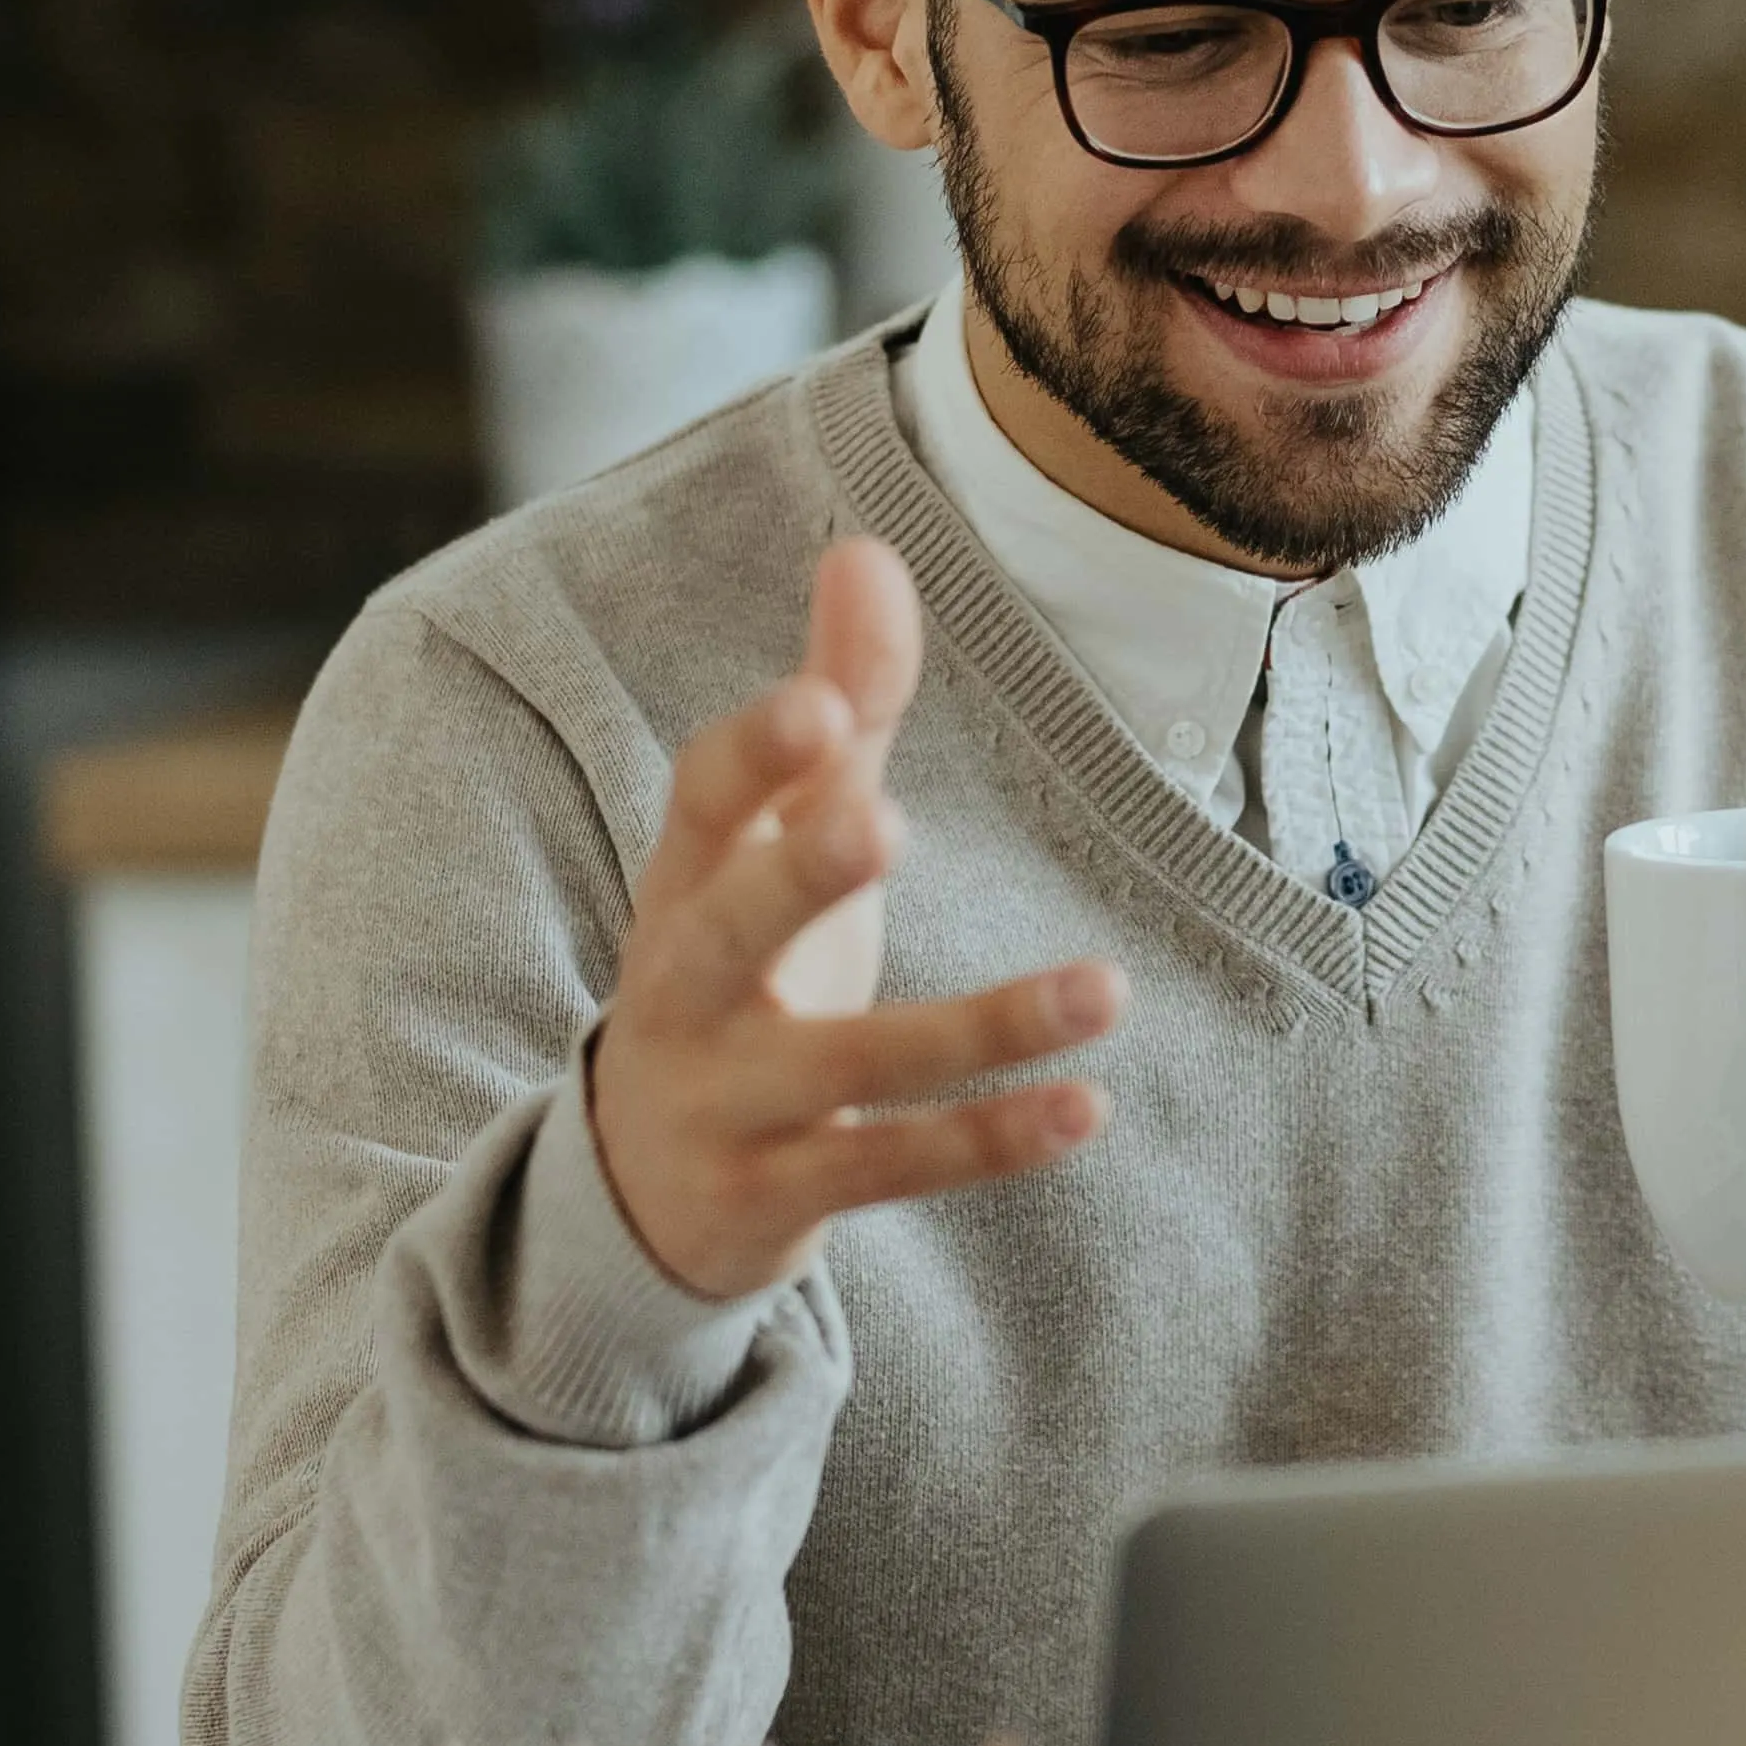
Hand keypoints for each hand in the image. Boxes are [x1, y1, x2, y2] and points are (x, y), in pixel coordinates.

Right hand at [587, 537, 1124, 1303]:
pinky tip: (1088, 1105)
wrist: (639, 1194)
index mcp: (683, 888)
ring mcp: (729, 1104)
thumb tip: (868, 547)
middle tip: (879, 819)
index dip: (755, 757)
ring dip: (981, 1027)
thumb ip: (833, 705)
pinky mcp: (781, 1197)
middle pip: (731, 930)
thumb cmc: (735, 974)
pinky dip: (989, 1138)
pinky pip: (891, 1168)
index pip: (701, 805)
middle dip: (799, 876)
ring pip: (851, 1068)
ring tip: (1106, 986)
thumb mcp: (773, 844)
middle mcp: (687, 993)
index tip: (823, 703)